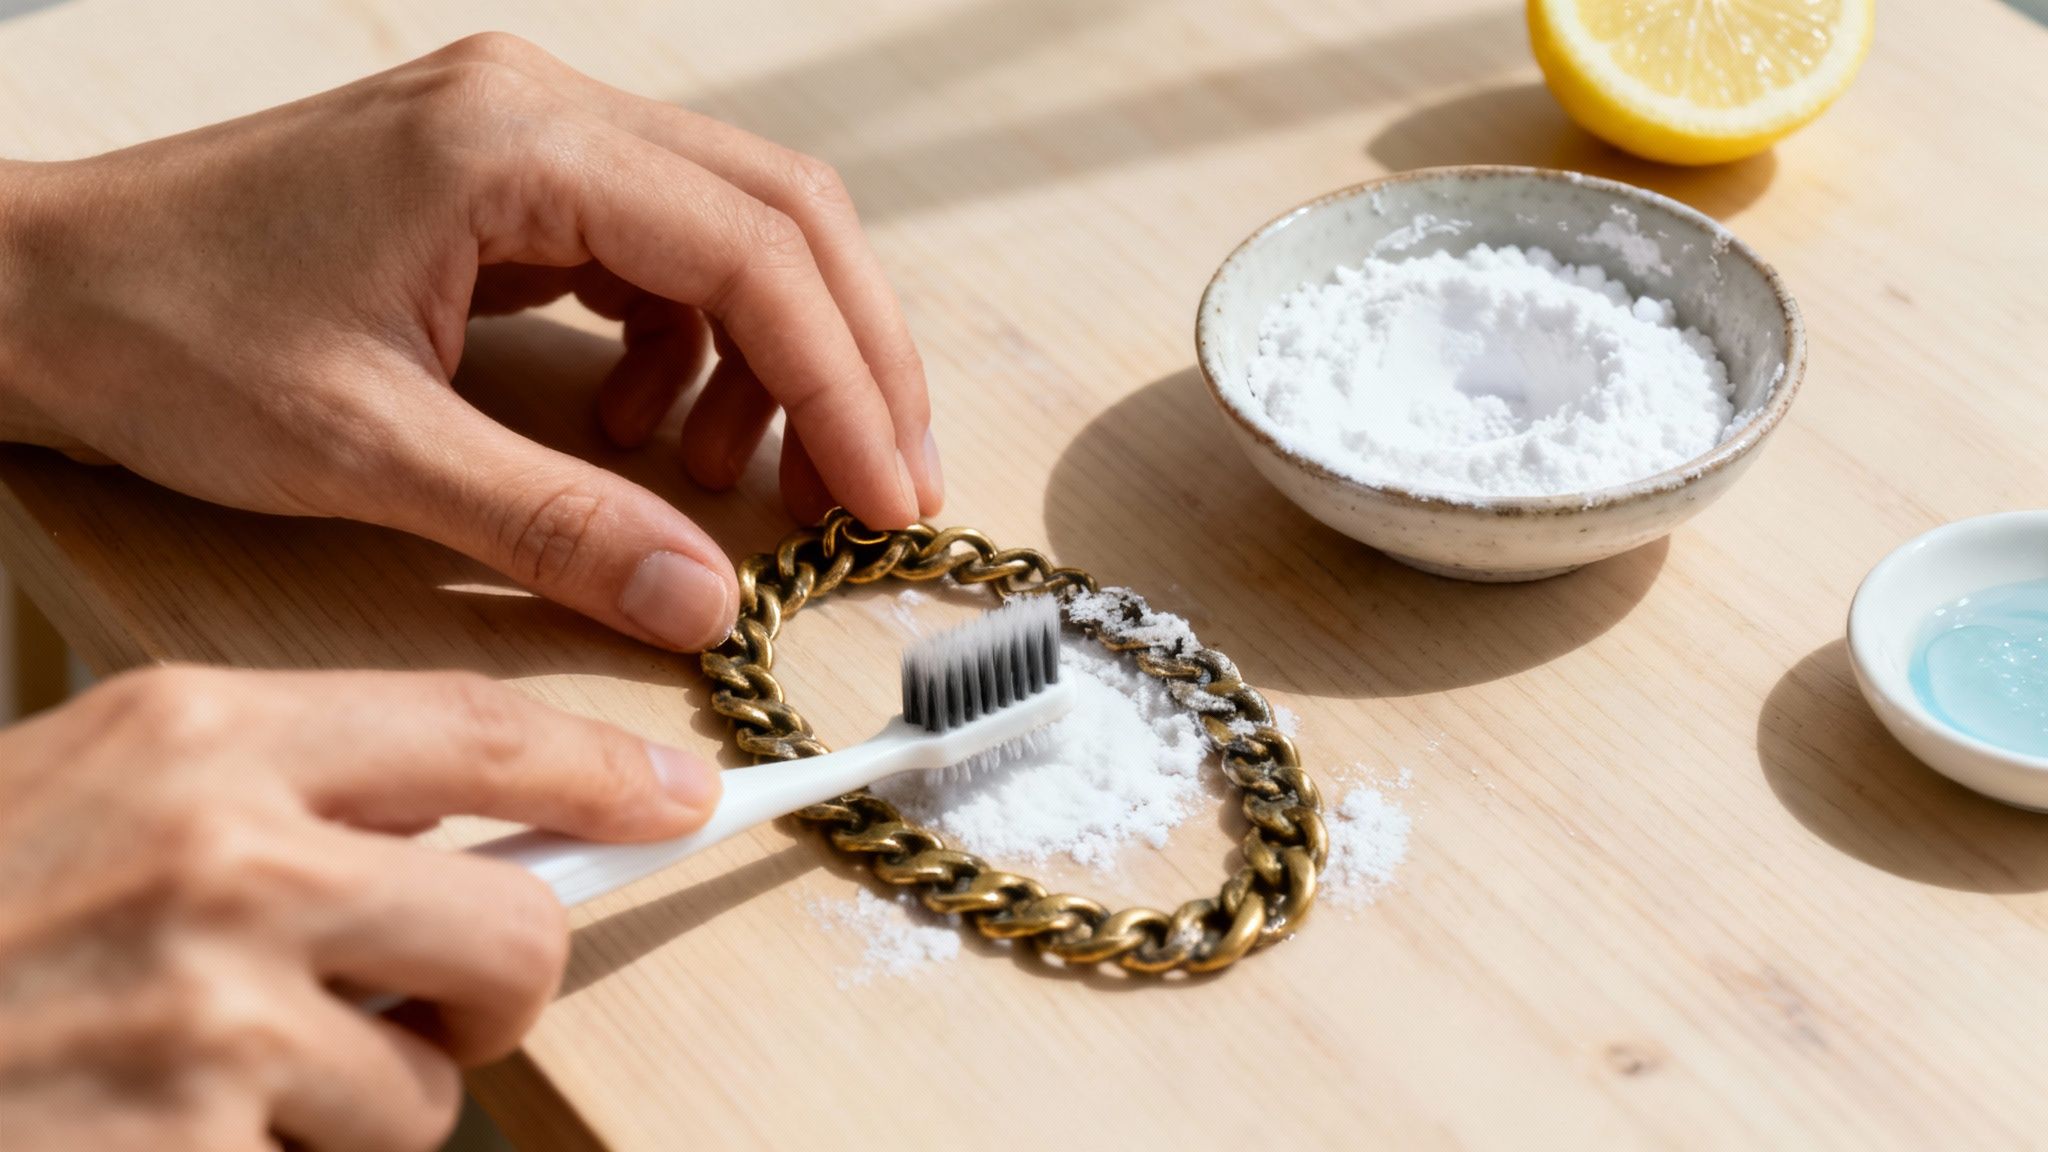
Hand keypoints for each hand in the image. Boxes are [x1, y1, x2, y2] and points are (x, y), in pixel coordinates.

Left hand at [0, 33, 941, 651]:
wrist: (37, 289)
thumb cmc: (164, 339)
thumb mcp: (365, 451)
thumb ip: (553, 522)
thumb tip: (706, 599)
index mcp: (514, 144)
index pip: (754, 250)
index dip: (846, 384)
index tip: (888, 497)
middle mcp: (543, 108)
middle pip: (783, 213)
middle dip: (853, 359)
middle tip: (883, 487)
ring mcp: (531, 136)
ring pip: (739, 228)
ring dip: (778, 357)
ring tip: (739, 480)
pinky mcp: (514, 182)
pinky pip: (663, 255)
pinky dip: (695, 348)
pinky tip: (645, 430)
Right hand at [0, 665, 721, 1150]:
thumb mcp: (100, 790)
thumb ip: (282, 795)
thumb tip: (487, 830)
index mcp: (197, 735)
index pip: (476, 732)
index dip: (604, 766)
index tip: (685, 793)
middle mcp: (222, 858)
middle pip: (516, 935)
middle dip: (491, 987)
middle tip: (411, 999)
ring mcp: (209, 1017)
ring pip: (427, 1089)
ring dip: (350, 1104)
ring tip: (205, 1076)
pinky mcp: (192, 1150)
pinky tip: (159, 1127)